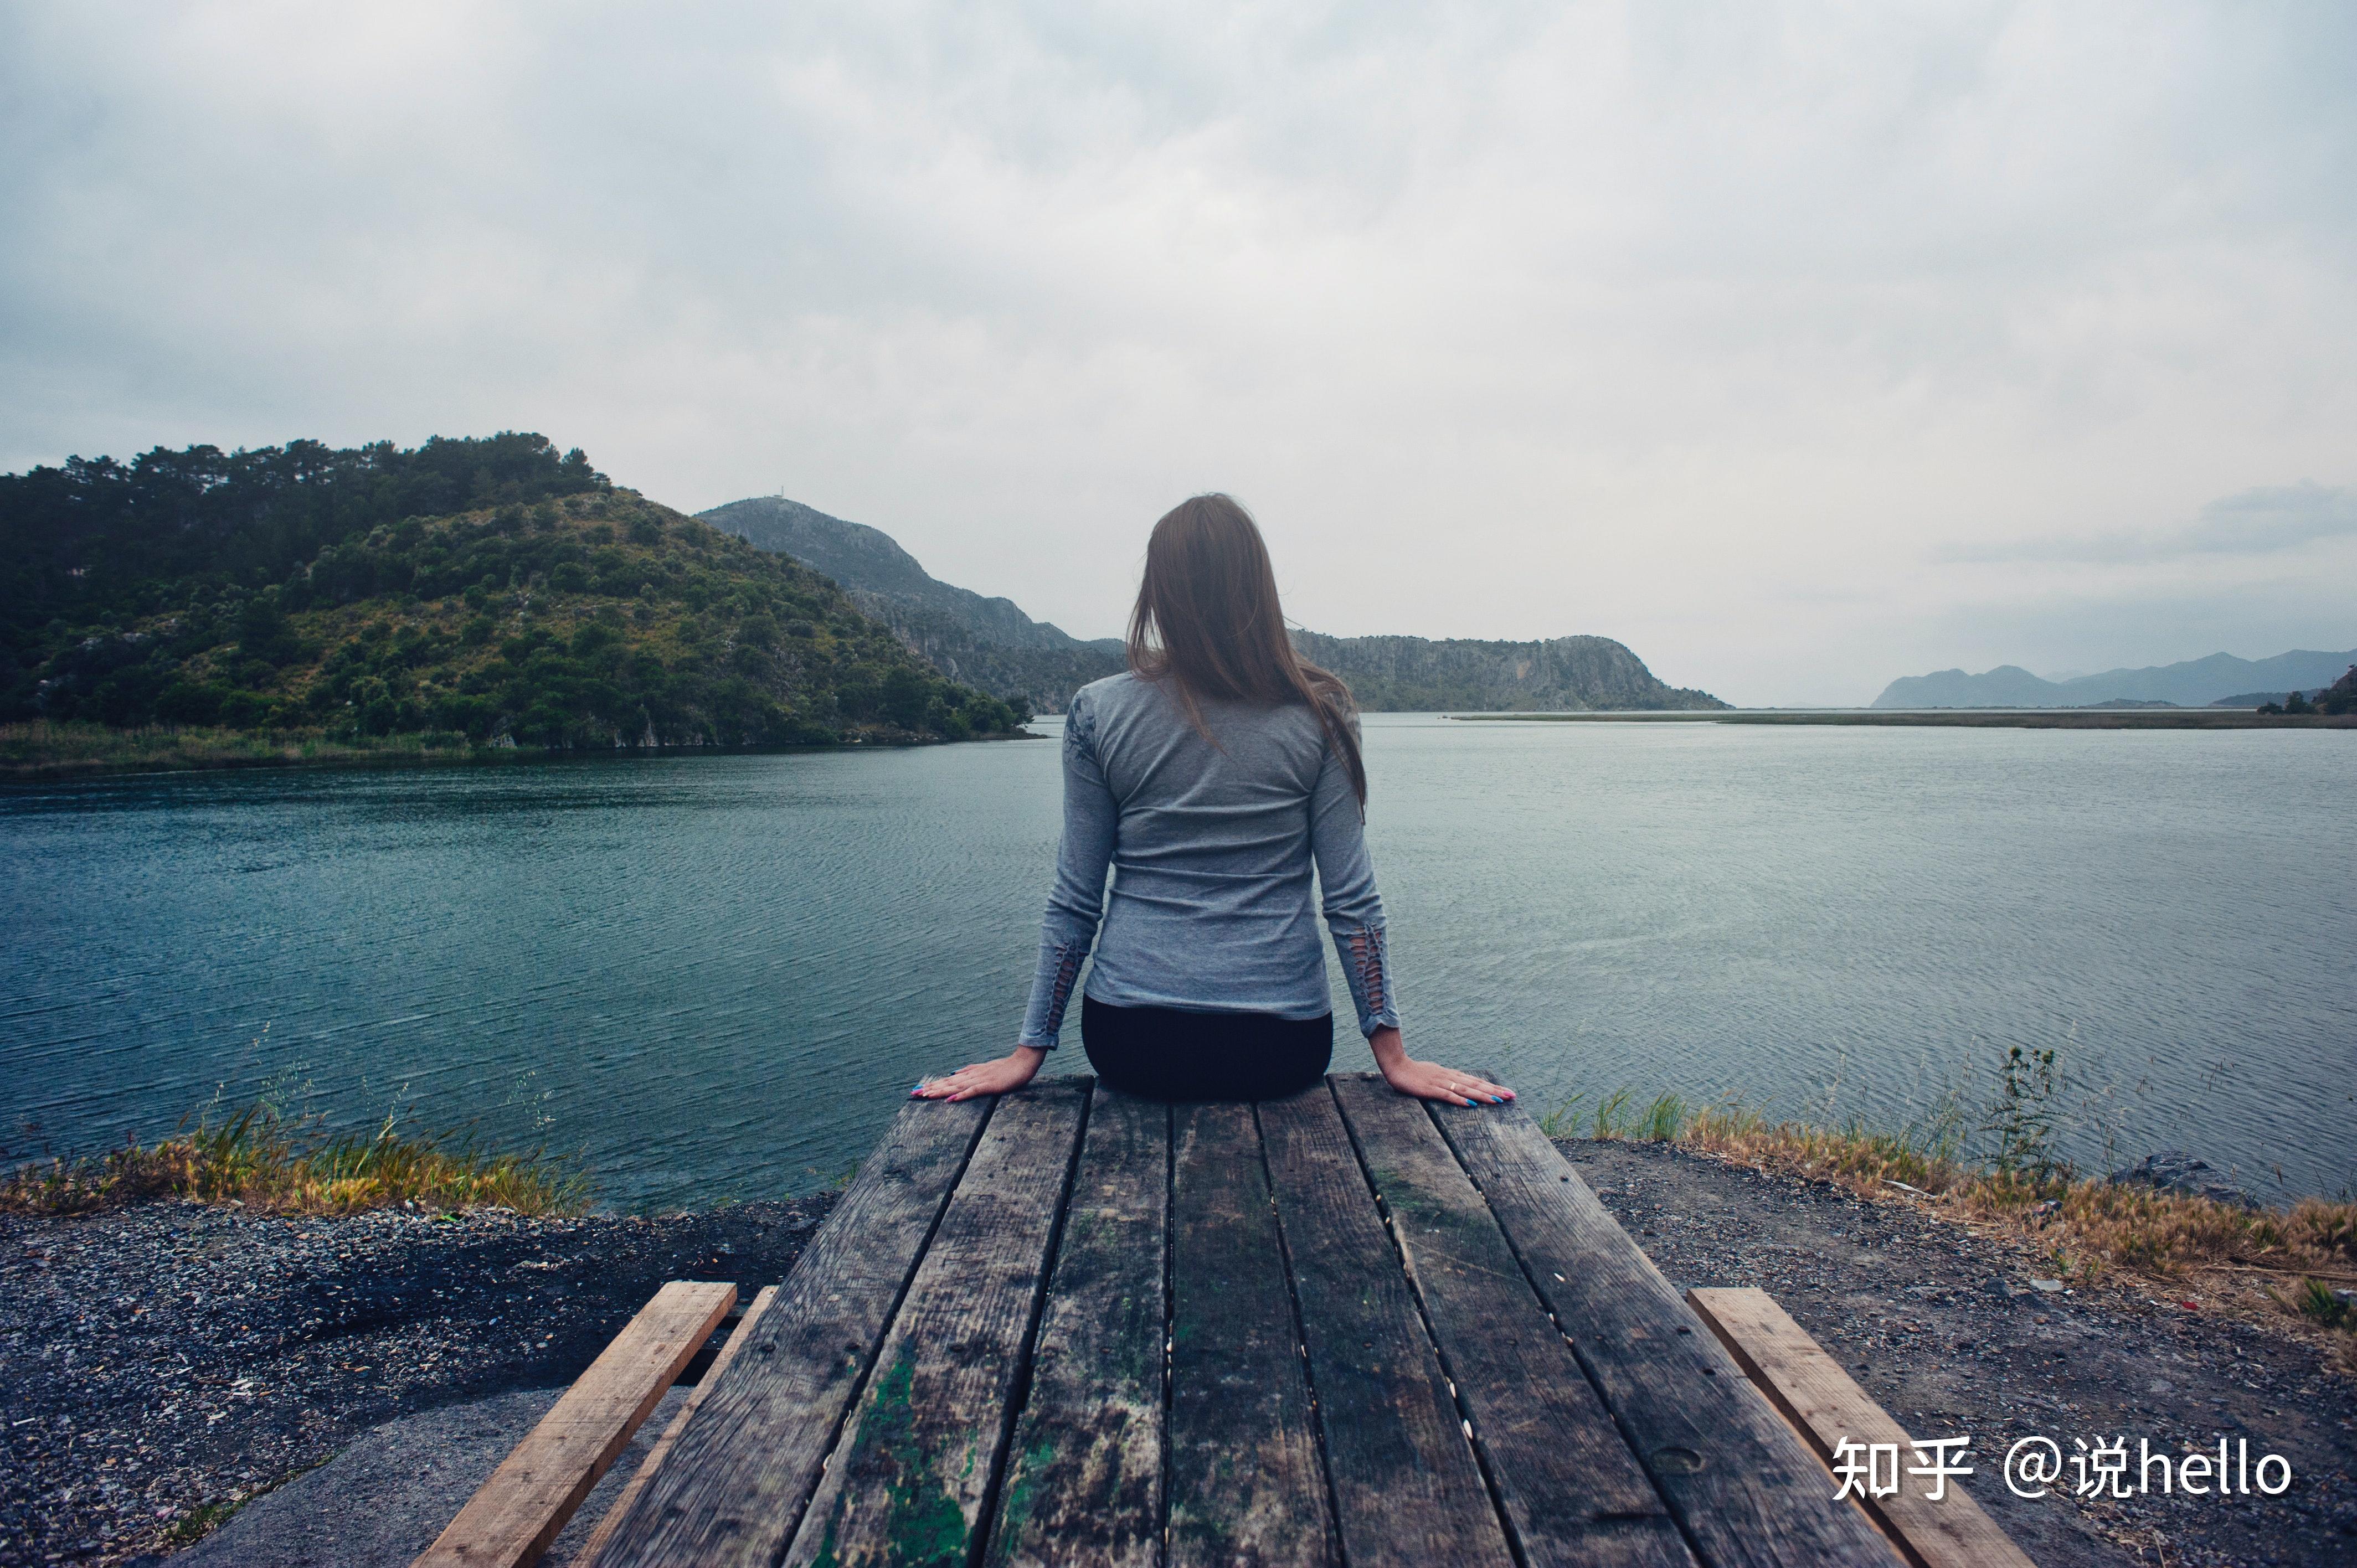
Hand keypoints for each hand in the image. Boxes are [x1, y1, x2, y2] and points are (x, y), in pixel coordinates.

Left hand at [912, 1046, 1046, 1102]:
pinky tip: (950, 1100)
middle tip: (915, 1094)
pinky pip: (972, 1091)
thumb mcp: (985, 1068)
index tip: (919, 1089)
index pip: (948, 1080)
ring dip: (940, 1091)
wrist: (1023, 1062)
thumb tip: (954, 1072)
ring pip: (956, 1086)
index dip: (933, 1085)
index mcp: (971, 1073)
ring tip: (926, 1095)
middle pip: (948, 1083)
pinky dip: (961, 1095)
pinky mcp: (989, 1085)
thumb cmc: (1006, 1067)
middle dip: (931, 1089)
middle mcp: (972, 1075)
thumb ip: (970, 1070)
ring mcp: (980, 1080)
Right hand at [1369, 1026, 1512, 1106]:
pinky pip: (1448, 1095)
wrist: (1396, 1065)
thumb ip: (1449, 1081)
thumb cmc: (1415, 1072)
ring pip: (1466, 1089)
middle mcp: (1450, 1077)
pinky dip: (1460, 1100)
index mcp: (1452, 1075)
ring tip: (1498, 1100)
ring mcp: (1441, 1083)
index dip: (1493, 1087)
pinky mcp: (1430, 1089)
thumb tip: (1462, 1088)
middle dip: (1495, 1091)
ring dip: (1483, 1095)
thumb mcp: (1435, 1076)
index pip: (1477, 1081)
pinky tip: (1471, 1104)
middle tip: (1512, 1096)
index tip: (1508, 1092)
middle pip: (1476, 1084)